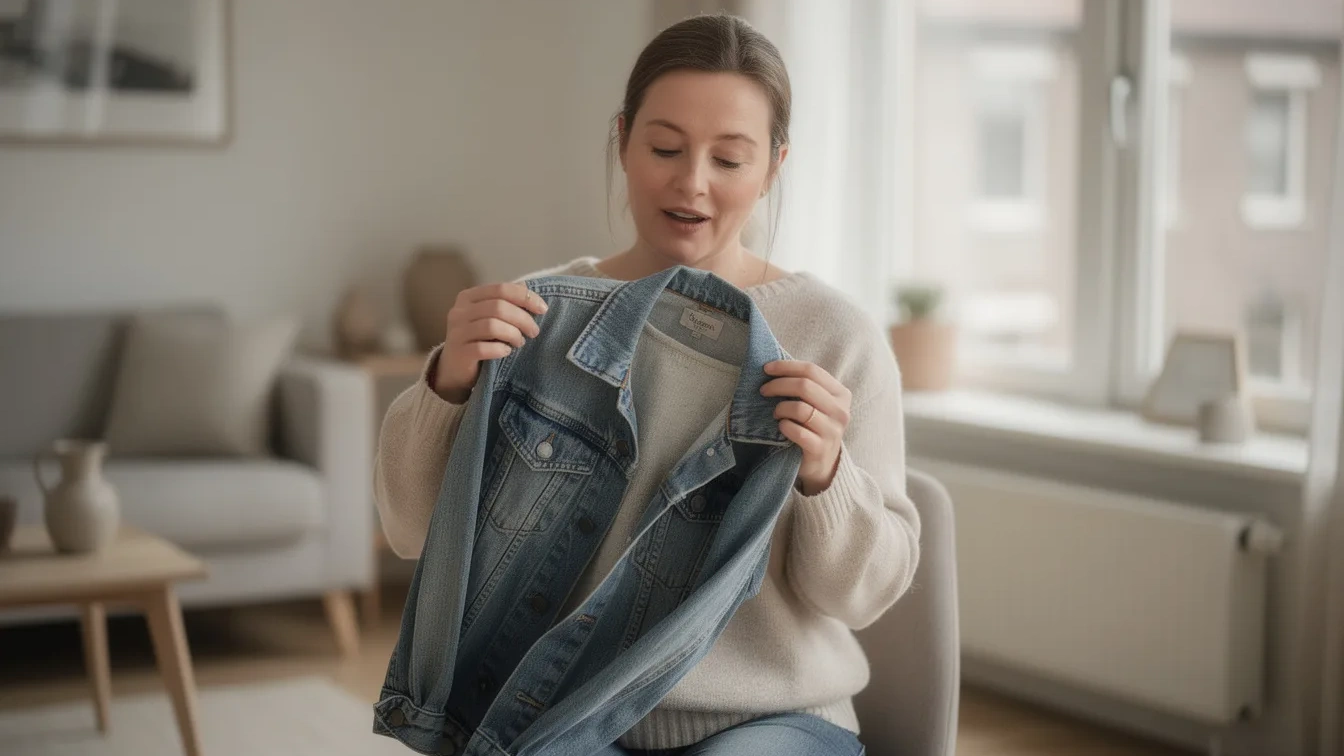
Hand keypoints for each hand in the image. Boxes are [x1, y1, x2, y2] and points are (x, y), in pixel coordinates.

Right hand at [432, 282, 547, 401]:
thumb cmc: (478, 339)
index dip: (525, 297)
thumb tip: (526, 287)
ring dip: (513, 334)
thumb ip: (504, 301)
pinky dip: (500, 349)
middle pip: (498, 307)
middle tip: (534, 331)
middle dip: (523, 319)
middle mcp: (459, 312)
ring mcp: (457, 332)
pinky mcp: (459, 353)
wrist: (455, 369)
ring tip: (520, 342)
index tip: (543, 309)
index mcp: (468, 297)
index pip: (501, 289)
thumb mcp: (489, 317)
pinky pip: (483, 348)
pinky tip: (506, 351)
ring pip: (492, 326)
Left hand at [761, 360, 851, 494]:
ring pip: (800, 408)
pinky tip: (782, 427)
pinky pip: (797, 431)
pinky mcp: (821, 448)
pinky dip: (784, 426)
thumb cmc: (814, 427)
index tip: (766, 368)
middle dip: (778, 385)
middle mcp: (840, 411)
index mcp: (841, 394)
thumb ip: (804, 386)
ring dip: (781, 408)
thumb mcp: (816, 404)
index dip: (786, 367)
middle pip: (805, 386)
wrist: (822, 464)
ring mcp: (833, 431)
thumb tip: (773, 368)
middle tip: (763, 390)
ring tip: (775, 413)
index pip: (812, 370)